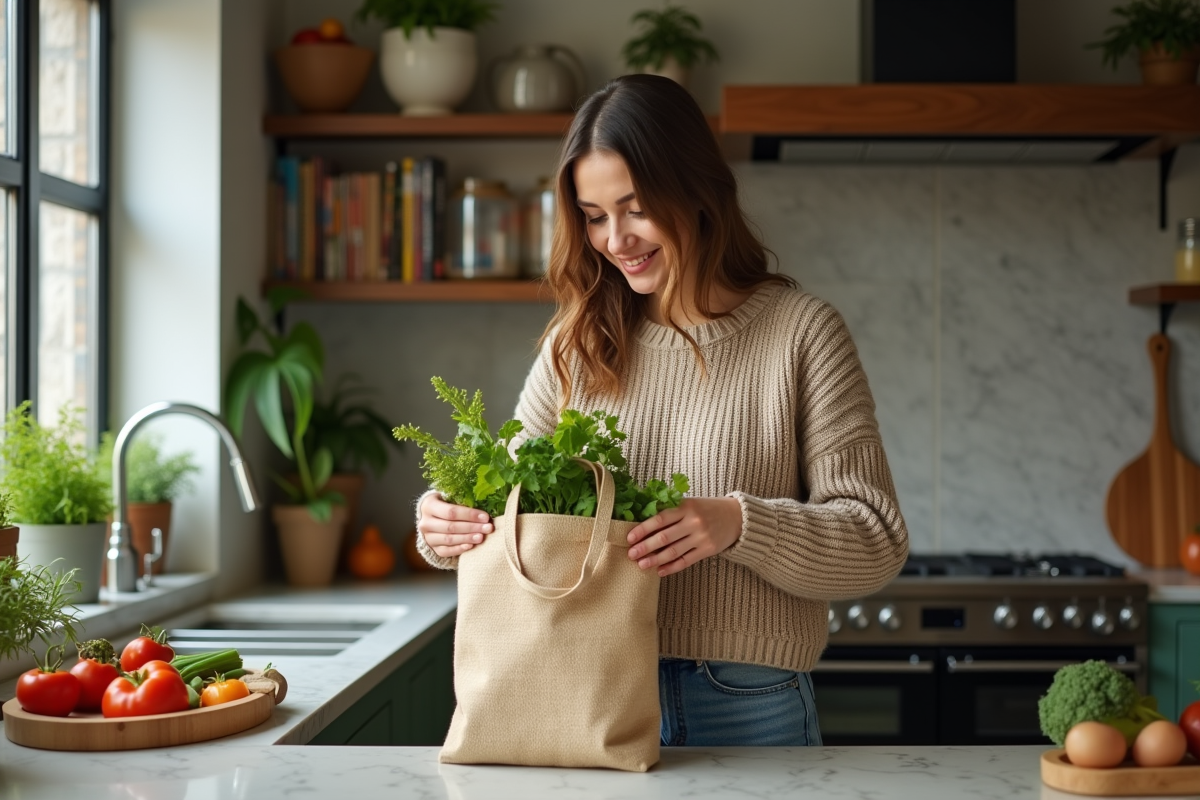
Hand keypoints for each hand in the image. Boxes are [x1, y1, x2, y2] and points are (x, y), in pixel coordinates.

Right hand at [418, 493, 493, 558]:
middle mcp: (425, 522)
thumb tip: (485, 504)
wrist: (432, 518)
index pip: (451, 512)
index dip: (469, 515)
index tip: (485, 517)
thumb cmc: (446, 504)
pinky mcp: (432, 548)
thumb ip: (462, 501)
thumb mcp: (449, 498)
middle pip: (451, 527)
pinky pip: (446, 551)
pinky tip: (471, 546)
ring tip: (482, 537)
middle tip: (488, 528)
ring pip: (449, 539)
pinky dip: (459, 549)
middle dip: (472, 527)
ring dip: (467, 538)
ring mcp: (428, 537)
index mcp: (429, 505)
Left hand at [626, 498, 741, 576]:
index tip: (629, 538)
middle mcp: (693, 522)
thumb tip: (644, 523)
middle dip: (645, 547)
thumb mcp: (690, 503)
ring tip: (642, 565)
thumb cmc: (707, 508)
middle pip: (664, 537)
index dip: (643, 529)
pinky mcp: (708, 550)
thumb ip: (671, 511)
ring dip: (655, 560)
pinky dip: (672, 567)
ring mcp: (701, 537)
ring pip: (674, 551)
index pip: (659, 519)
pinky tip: (660, 571)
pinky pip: (686, 561)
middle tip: (631, 554)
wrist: (737, 517)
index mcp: (686, 506)